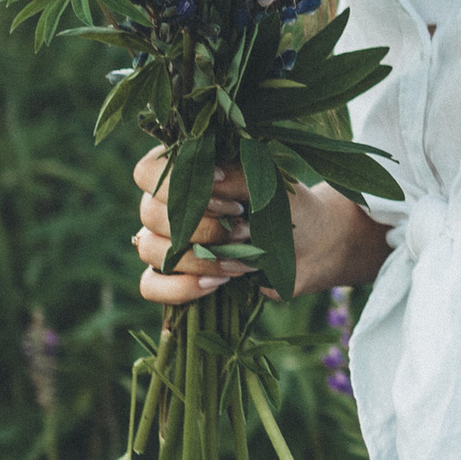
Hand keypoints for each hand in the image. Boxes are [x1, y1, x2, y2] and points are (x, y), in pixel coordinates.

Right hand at [131, 150, 387, 307]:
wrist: (313, 247)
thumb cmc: (290, 208)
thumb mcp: (270, 185)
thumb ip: (236, 176)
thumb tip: (208, 179)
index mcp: (186, 171)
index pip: (147, 172)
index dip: (179, 187)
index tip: (229, 198)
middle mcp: (168, 204)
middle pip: (149, 214)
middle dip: (204, 228)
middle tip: (246, 230)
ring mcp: (168, 240)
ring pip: (150, 249)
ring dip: (200, 258)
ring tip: (243, 261)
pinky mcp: (176, 275)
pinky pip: (150, 285)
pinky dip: (179, 288)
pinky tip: (216, 283)